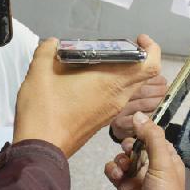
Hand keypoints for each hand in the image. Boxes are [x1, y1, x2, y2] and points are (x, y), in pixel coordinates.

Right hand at [13, 34, 160, 157]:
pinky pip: (115, 98)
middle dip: (134, 57)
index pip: (150, 66)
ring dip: (119, 72)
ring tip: (93, 62)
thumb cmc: (44, 113)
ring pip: (127, 87)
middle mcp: (117, 98)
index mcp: (110, 83)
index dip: (151, 48)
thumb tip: (52, 44)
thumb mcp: (38, 72)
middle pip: (140, 75)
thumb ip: (47, 50)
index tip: (138, 39)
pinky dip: (109, 85)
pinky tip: (84, 80)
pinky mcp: (101, 120)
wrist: (40, 150)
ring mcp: (111, 111)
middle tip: (113, 47)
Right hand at [105, 112, 189, 189]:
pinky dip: (111, 169)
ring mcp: (136, 174)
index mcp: (166, 156)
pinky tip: (116, 175)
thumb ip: (151, 137)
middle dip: (128, 144)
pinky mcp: (123, 185)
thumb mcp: (163, 162)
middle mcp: (151, 163)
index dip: (143, 130)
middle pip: (134, 144)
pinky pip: (112, 169)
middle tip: (128, 150)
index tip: (135, 125)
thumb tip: (139, 115)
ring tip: (123, 168)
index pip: (152, 135)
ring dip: (120, 158)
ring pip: (122, 156)